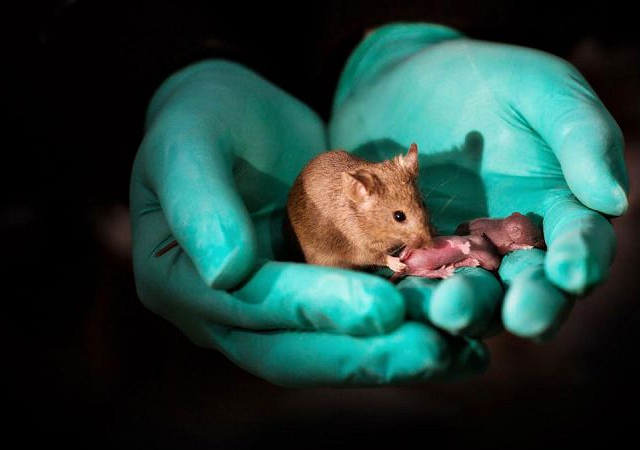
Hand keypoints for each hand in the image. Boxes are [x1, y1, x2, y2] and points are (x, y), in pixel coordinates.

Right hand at [130, 59, 485, 386]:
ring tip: (461, 352)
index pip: (250, 307)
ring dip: (395, 354)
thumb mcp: (187, 142)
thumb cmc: (201, 118)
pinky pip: (356, 319)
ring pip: (332, 347)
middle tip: (437, 351)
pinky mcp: (313, 293)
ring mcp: (272, 309)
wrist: (236, 113)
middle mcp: (223, 313)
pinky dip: (403, 327)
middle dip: (367, 355)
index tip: (384, 309)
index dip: (315, 312)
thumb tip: (226, 274)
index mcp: (178, 283)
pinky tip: (455, 331)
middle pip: (294, 352)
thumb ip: (199, 203)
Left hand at [330, 23, 627, 337]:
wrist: (404, 80)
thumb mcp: (542, 90)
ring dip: (468, 310)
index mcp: (564, 209)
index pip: (585, 243)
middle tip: (522, 316)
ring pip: (476, 299)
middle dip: (532, 305)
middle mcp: (519, 247)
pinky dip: (411, 299)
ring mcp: (465, 260)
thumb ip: (583, 136)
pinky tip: (402, 302)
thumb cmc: (487, 79)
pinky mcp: (415, 262)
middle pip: (535, 289)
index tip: (572, 270)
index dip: (583, 259)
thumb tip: (615, 201)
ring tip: (450, 309)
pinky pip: (416, 288)